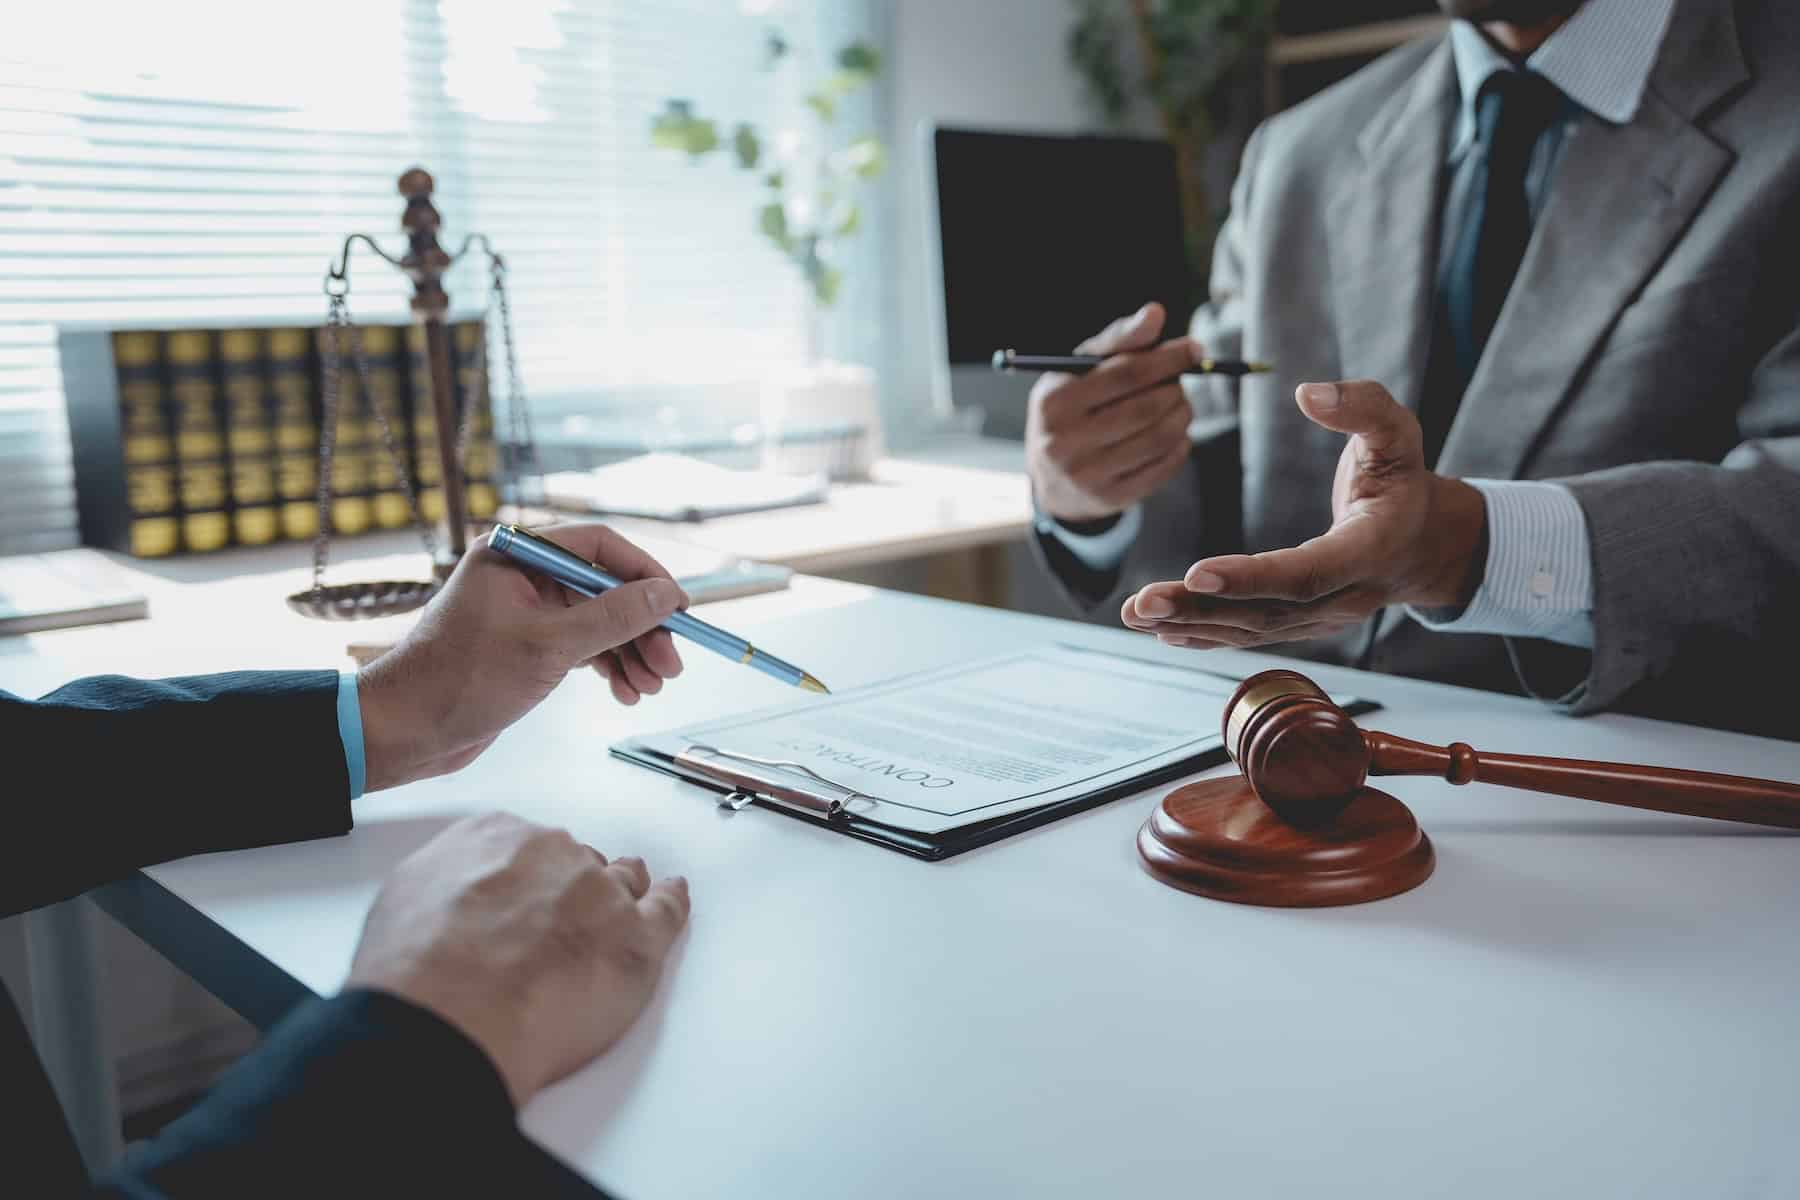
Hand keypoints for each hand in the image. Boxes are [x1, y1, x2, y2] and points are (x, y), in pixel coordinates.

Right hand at [347, 812, 690, 1106]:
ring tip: (625, 901)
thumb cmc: (419, 969)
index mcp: (500, 836)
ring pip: (623, 885)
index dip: (531, 876)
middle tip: (565, 918)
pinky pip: (667, 911)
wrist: (448, 1015)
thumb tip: (459, 896)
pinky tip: (673, 897)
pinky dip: (672, 902)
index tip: (531, 889)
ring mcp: (601, 895)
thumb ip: (448, 880)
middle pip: (578, 864)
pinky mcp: (635, 940)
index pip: (528, 847)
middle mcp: (556, 855)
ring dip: (624, 893)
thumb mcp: (407, 895)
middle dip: (573, 889)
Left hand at [359, 523, 687, 790]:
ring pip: (594, 621)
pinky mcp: (522, 646)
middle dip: (640, 627)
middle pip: (602, 588)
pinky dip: (604, 666)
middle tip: (670, 663)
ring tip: (650, 686)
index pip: (598, 546)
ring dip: (627, 652)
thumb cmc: (458, 680)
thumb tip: (666, 596)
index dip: (644, 575)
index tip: (678, 607)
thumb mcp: (549, 646)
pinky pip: (577, 646)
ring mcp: (521, 612)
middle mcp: (519, 575)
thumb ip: (614, 617)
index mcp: (516, 555)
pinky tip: (624, 691)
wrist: (403, 731)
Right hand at [1025, 302, 1200, 523]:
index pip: (1125, 373)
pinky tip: (1175, 434)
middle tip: (1183, 382)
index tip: (1195, 349)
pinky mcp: (1109, 498)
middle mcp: (1064, 441)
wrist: (1053, 478)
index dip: (1168, 359)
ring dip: (1182, 416)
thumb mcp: (1081, 370)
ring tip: (1181, 405)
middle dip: (1176, 389)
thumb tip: (1155, 313)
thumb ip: (1118, 341)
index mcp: (1055, 401)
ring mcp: (1087, 475)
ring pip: (1158, 438)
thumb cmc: (1072, 407)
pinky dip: (1180, 446)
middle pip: (1146, 408)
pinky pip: (1161, 468)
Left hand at [1121, 379, 1487, 648]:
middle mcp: (1348, 596)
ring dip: (1191, 625)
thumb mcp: (1398, 432)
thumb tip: (1309, 393)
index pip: (1308, 572)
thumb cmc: (1402, 479)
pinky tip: (1163, 632)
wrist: (1422, 543)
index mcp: (1371, 548)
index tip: (1196, 572)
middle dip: (1201, 608)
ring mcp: (1324, 619)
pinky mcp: (1303, 625)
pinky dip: (1205, 635)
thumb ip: (1361, 406)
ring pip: (1253, 629)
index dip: (1252, 577)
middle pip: (1268, 611)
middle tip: (1144, 601)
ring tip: (1135, 614)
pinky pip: (1251, 635)